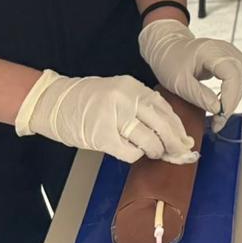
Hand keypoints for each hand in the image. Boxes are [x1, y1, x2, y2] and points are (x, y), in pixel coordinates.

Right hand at [14, 70, 196, 163]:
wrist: (54, 102)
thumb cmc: (88, 101)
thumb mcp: (120, 94)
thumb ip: (144, 108)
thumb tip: (173, 133)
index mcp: (134, 87)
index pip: (166, 109)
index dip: (179, 128)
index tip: (187, 141)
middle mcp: (127, 99)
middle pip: (163, 126)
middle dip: (175, 144)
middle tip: (180, 155)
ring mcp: (114, 117)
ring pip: (150, 141)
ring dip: (155, 151)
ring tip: (152, 152)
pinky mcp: (102, 136)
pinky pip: (130, 153)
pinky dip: (136, 156)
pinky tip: (132, 152)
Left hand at [139, 20, 241, 132]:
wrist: (167, 47)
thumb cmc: (170, 61)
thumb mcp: (178, 82)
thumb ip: (199, 95)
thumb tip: (218, 110)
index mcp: (210, 52)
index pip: (232, 75)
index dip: (230, 98)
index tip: (219, 117)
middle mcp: (225, 50)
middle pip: (239, 78)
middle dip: (231, 103)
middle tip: (217, 122)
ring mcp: (230, 52)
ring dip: (238, 97)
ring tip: (226, 116)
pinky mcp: (231, 58)